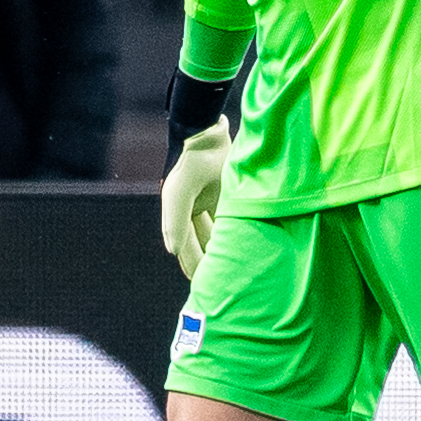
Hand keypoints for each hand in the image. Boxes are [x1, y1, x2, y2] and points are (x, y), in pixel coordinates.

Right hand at [159, 122, 229, 278]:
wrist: (206, 134)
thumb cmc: (189, 164)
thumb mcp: (178, 195)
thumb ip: (174, 224)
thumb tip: (172, 252)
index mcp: (178, 212)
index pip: (186, 246)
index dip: (193, 265)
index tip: (201, 287)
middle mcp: (194, 209)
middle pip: (202, 242)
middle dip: (208, 260)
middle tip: (220, 283)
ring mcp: (212, 200)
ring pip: (218, 231)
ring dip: (224, 247)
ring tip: (236, 268)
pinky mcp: (228, 191)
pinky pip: (232, 217)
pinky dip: (237, 230)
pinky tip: (248, 243)